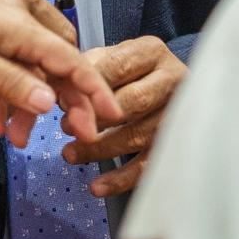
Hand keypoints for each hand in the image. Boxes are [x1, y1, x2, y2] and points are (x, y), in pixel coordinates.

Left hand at [0, 0, 119, 144]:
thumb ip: (15, 85)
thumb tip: (52, 102)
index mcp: (24, 19)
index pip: (70, 59)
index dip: (93, 91)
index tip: (111, 116)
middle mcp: (24, 7)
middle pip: (57, 60)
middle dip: (56, 101)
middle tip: (61, 134)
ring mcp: (9, 7)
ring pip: (35, 59)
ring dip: (27, 96)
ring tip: (12, 131)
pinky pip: (16, 50)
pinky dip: (10, 80)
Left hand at [61, 36, 184, 195]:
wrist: (170, 87)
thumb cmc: (131, 73)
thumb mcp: (113, 58)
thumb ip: (88, 69)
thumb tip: (60, 91)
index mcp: (151, 52)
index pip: (118, 67)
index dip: (88, 87)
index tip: (62, 100)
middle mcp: (172, 80)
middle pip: (133, 102)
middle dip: (95, 119)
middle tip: (66, 128)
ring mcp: (178, 114)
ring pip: (139, 135)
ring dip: (100, 149)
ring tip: (71, 154)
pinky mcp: (178, 144)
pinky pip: (149, 165)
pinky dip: (120, 179)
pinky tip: (98, 186)